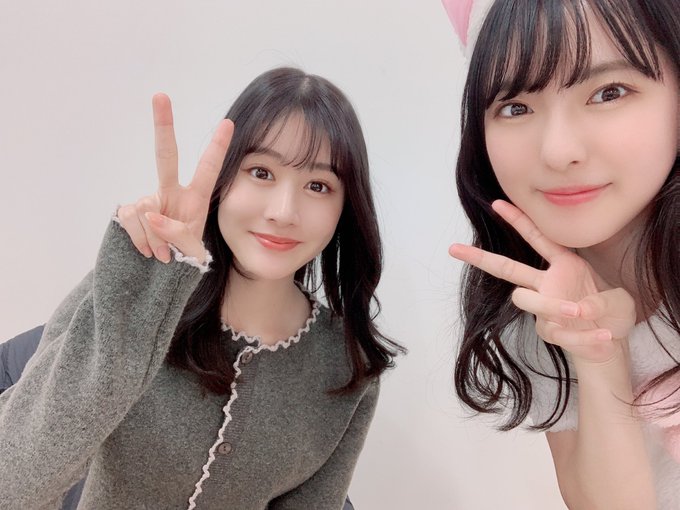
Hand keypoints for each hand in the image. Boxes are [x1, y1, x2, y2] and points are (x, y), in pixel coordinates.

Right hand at [117, 94, 233, 262]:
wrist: (158, 281)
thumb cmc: (184, 264)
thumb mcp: (192, 252)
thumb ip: (177, 233)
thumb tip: (151, 214)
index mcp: (196, 200)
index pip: (208, 170)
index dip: (217, 147)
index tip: (229, 123)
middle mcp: (171, 194)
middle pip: (165, 155)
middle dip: (163, 125)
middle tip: (161, 95)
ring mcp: (148, 202)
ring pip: (146, 207)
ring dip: (155, 236)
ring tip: (162, 255)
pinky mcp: (127, 213)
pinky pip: (130, 218)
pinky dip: (139, 239)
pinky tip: (146, 252)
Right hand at [449, 200, 635, 363]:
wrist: (612, 344)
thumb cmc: (612, 315)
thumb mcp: (617, 299)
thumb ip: (600, 302)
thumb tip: (576, 311)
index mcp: (564, 266)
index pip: (537, 238)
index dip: (517, 220)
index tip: (496, 203)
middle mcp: (547, 284)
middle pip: (508, 268)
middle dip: (480, 258)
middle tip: (454, 249)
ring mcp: (544, 307)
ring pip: (526, 300)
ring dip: (554, 306)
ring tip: (581, 312)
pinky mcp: (548, 330)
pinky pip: (557, 331)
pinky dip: (584, 336)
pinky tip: (604, 337)